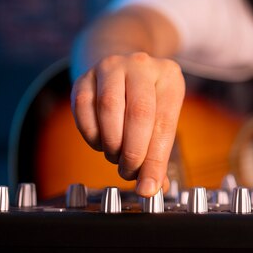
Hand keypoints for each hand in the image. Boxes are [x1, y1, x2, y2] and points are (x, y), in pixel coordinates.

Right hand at [71, 52, 184, 196]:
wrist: (121, 68)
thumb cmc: (147, 99)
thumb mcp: (161, 116)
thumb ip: (159, 151)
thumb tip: (154, 187)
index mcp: (169, 75)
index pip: (165, 123)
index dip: (156, 159)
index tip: (149, 185)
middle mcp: (142, 65)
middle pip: (139, 113)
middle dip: (133, 152)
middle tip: (130, 172)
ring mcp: (111, 67)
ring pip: (109, 108)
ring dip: (112, 143)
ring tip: (116, 156)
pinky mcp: (85, 76)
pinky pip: (83, 108)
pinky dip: (91, 134)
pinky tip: (100, 142)